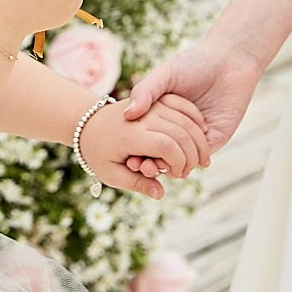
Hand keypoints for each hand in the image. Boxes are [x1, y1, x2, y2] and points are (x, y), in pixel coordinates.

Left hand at [79, 94, 211, 199]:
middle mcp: (142, 116)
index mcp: (130, 136)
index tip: (178, 174)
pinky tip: (202, 134)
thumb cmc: (99, 153)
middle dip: (192, 154)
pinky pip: (182, 105)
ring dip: (198, 138)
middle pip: (180, 132)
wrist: (88, 124)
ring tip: (201, 157)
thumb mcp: (111, 174)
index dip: (179, 162)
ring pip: (184, 118)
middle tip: (192, 169)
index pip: (166, 146)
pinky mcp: (156, 98)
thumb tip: (160, 194)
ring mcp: (150, 104)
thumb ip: (137, 184)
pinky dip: (195, 119)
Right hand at [120, 40, 263, 165]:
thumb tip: (128, 115)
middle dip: (148, 162)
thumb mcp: (164, 75)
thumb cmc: (193, 62)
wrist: (229, 59)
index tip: (125, 156)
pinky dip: (189, 162)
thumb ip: (145, 92)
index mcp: (162, 114)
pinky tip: (177, 164)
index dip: (135, 148)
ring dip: (167, 166)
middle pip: (161, 152)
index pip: (146, 137)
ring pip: (180, 158)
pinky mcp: (216, 137)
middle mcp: (178, 127)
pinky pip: (201, 155)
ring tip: (153, 167)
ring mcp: (197, 135)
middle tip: (138, 166)